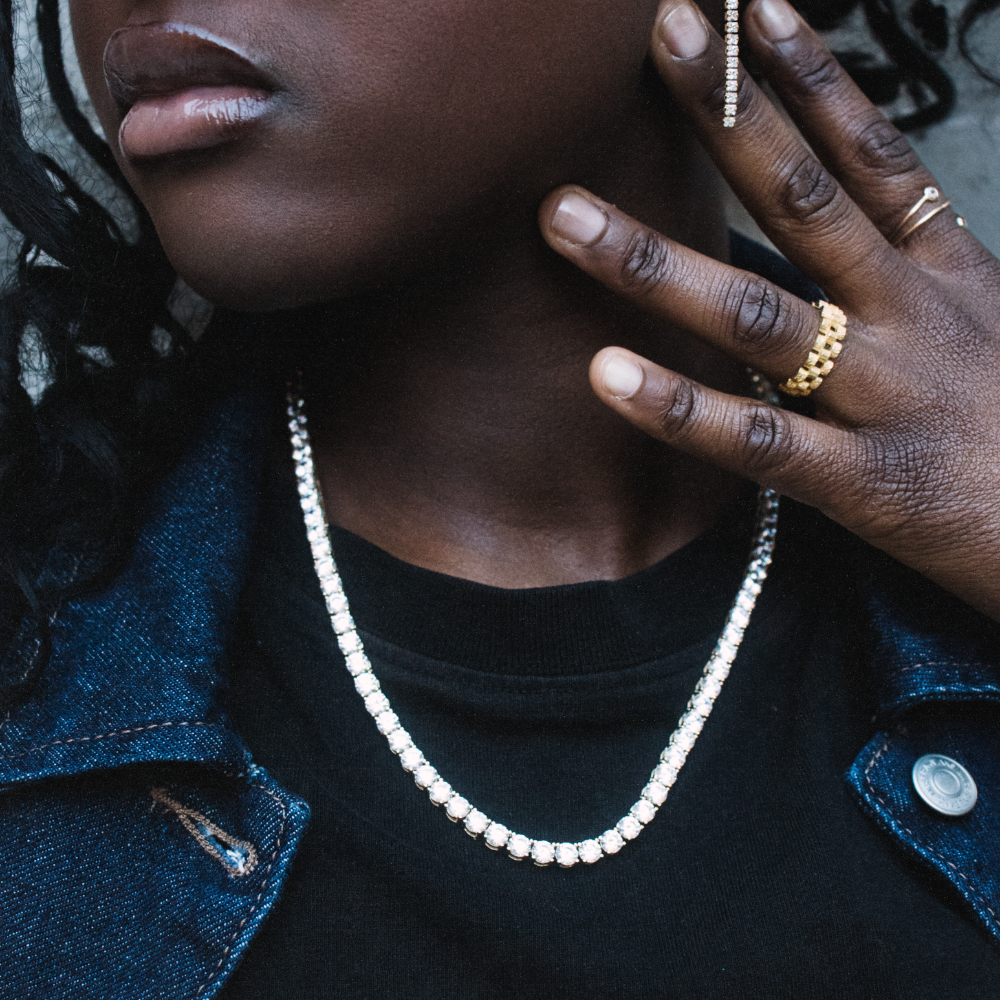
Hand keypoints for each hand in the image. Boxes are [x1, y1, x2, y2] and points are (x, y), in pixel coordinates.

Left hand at [539, 0, 999, 619]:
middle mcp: (913, 315)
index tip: (749, 9)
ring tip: (564, 213)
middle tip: (659, 37)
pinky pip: (757, 440)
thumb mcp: (990, 327)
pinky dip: (680, 408)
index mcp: (949, 273)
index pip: (873, 153)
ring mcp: (886, 396)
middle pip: (805, 199)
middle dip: (728, 115)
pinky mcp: (867, 483)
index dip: (813, 76)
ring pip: (757, 313)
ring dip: (655, 260)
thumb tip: (848, 223)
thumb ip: (916, 274)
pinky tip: (606, 373)